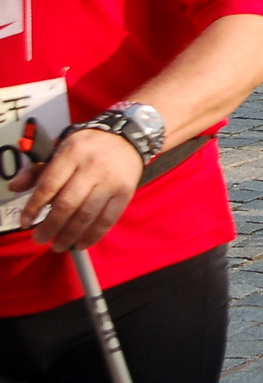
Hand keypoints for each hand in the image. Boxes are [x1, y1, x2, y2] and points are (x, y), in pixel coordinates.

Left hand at [12, 129, 142, 251]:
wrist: (128, 137)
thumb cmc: (89, 146)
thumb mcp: (61, 148)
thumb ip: (37, 169)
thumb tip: (15, 187)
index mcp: (73, 153)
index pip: (49, 185)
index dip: (34, 207)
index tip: (26, 222)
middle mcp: (93, 167)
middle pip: (67, 203)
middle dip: (50, 226)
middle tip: (40, 238)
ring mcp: (111, 181)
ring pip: (86, 215)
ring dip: (70, 235)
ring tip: (59, 245)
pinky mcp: (125, 192)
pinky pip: (108, 219)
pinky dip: (93, 235)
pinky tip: (82, 243)